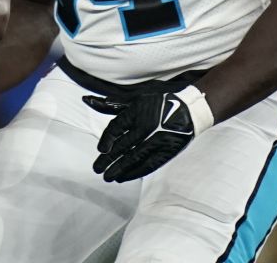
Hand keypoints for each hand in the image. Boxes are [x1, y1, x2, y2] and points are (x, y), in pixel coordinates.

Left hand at [83, 89, 198, 182]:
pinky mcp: (167, 151)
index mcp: (137, 112)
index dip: (106, 140)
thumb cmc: (159, 102)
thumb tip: (87, 100)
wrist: (190, 110)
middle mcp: (146, 127)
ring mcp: (157, 140)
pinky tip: (124, 177)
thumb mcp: (134, 99)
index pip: (116, 128)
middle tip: (97, 169)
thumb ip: (111, 104)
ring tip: (108, 177)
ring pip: (134, 158)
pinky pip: (149, 164)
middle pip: (123, 147)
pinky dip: (135, 172)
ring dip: (120, 169)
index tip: (101, 150)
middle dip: (108, 160)